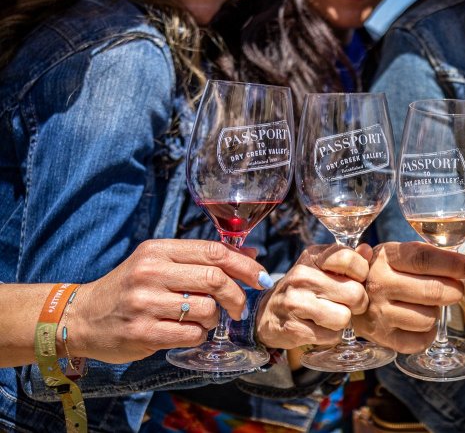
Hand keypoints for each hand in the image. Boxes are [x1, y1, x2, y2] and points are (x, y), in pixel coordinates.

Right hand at [68, 239, 271, 363]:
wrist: (82, 318)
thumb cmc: (129, 288)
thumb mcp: (160, 262)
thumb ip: (202, 257)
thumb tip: (250, 254)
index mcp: (158, 250)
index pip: (214, 251)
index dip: (244, 265)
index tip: (260, 277)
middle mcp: (150, 273)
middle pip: (215, 279)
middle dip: (237, 295)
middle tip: (240, 306)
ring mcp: (145, 303)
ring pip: (207, 309)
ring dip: (215, 318)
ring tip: (204, 319)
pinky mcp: (142, 332)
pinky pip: (192, 334)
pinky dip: (200, 335)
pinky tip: (189, 332)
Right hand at [255, 244, 370, 349]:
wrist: (266, 314)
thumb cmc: (303, 289)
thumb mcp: (322, 268)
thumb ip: (347, 260)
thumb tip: (368, 250)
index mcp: (313, 257)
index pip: (350, 259)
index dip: (360, 274)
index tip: (353, 280)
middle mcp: (302, 276)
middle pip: (355, 293)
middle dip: (356, 304)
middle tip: (345, 305)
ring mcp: (295, 302)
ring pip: (345, 317)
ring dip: (342, 322)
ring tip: (329, 316)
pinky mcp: (292, 329)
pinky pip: (332, 337)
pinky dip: (330, 336)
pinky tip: (318, 328)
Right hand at [352, 241, 464, 353]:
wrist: (347, 293)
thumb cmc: (384, 270)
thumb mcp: (398, 253)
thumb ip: (428, 256)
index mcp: (386, 257)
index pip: (424, 259)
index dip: (452, 264)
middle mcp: (379, 284)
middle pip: (432, 291)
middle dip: (454, 291)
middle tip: (456, 289)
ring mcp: (378, 313)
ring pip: (429, 318)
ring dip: (436, 312)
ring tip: (427, 305)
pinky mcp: (380, 337)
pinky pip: (420, 341)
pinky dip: (428, 333)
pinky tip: (421, 322)